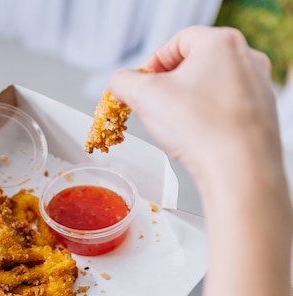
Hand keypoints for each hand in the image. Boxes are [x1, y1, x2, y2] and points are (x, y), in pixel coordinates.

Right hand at [109, 26, 280, 191]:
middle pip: (195, 63)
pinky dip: (207, 118)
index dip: (152, 63)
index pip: (177, 42)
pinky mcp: (261, 115)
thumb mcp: (143, 96)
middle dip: (168, 84)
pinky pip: (225, 108)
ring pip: (211, 86)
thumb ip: (123, 82)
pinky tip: (196, 136)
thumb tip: (120, 84)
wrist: (238, 169)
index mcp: (221, 43)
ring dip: (187, 102)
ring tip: (174, 124)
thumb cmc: (199, 127)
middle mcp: (246, 59)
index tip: (141, 84)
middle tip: (153, 105)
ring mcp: (257, 87)